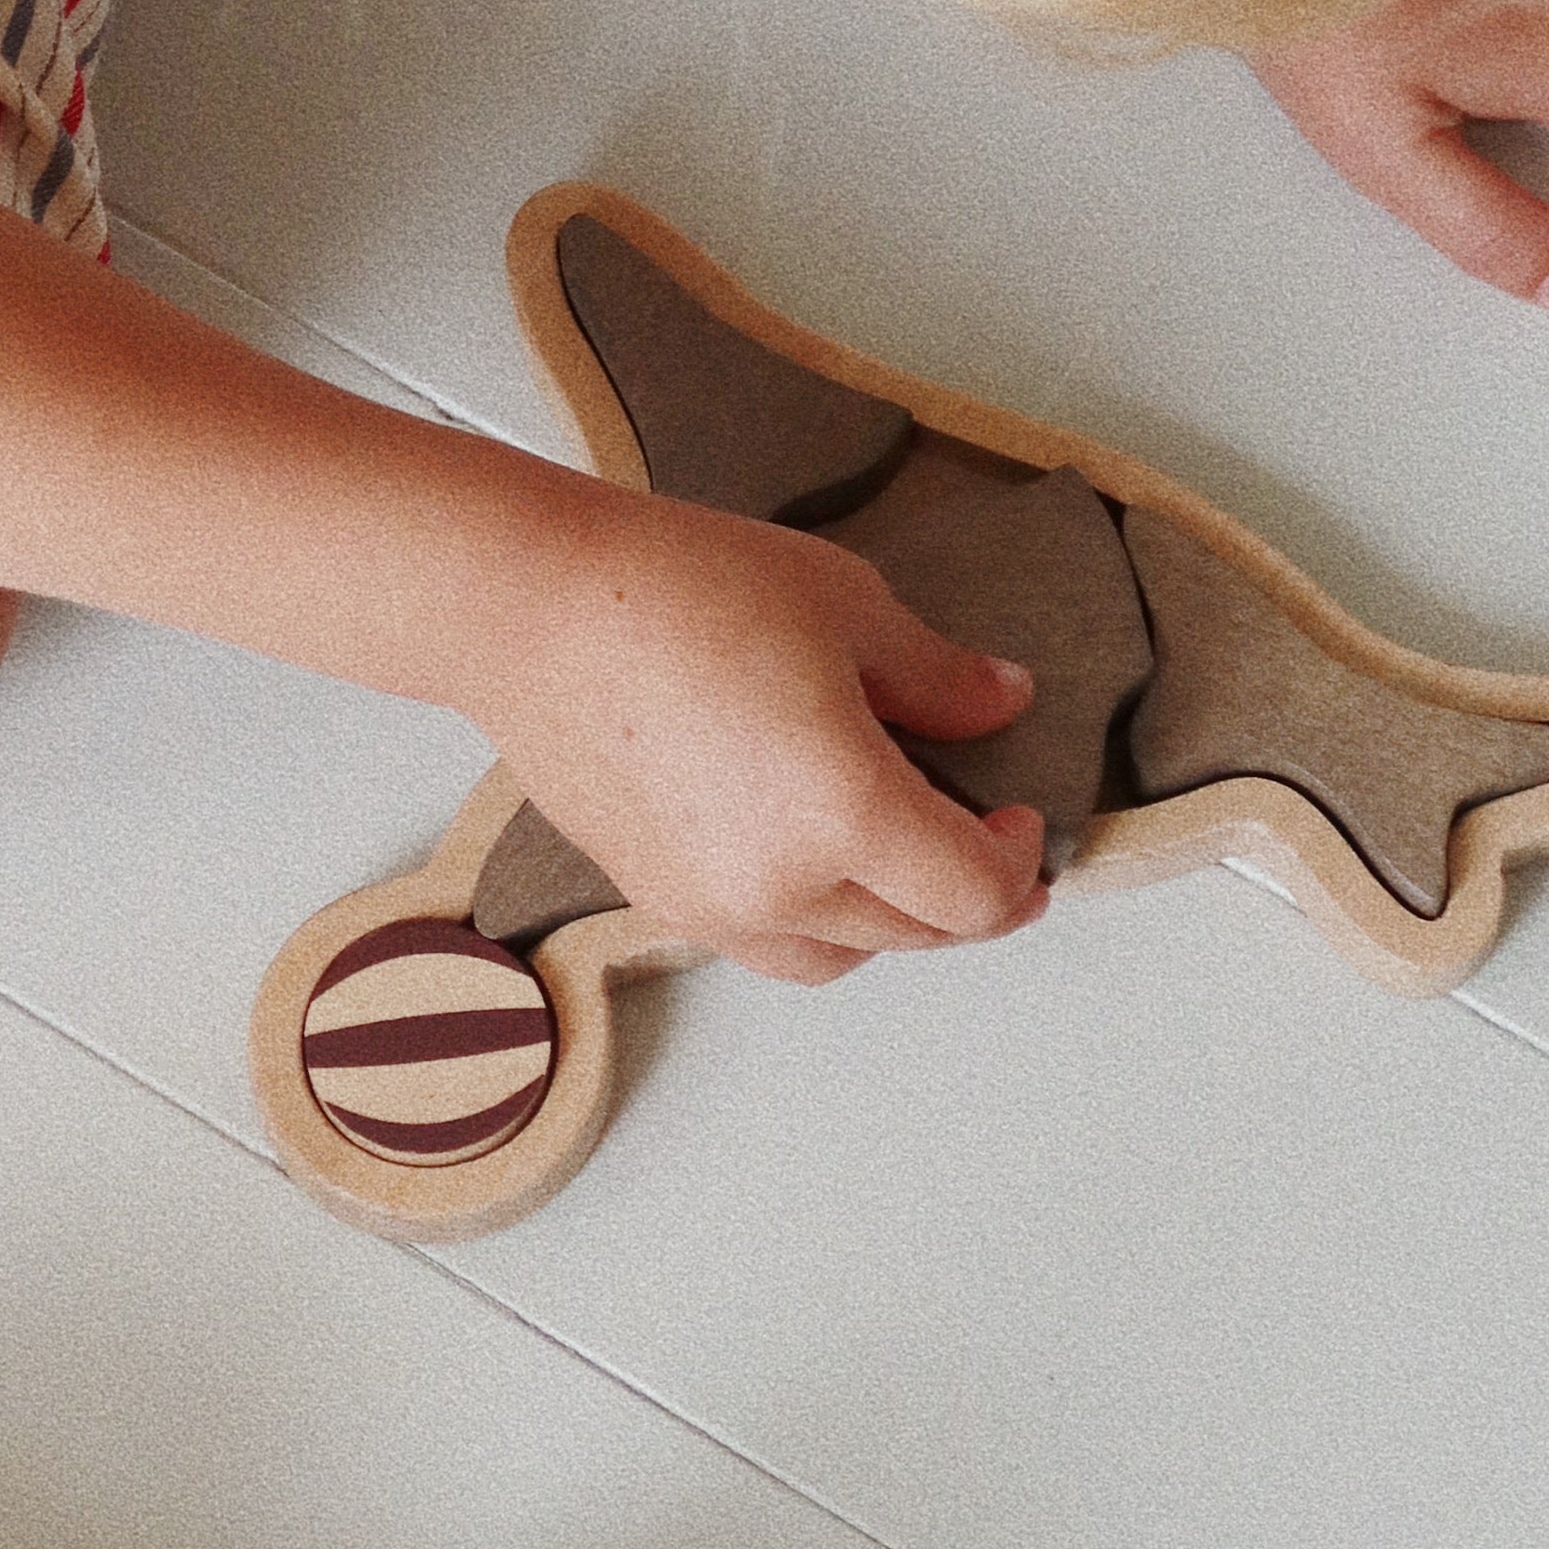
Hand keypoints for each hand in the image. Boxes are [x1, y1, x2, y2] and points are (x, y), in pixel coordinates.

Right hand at [471, 490, 1050, 983]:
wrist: (527, 608)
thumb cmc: (674, 590)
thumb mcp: (846, 608)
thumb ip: (939, 677)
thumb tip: (1001, 705)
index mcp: (845, 814)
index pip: (972, 893)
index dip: (1019, 864)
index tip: (1021, 817)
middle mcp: (779, 885)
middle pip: (914, 936)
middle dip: (966, 895)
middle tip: (986, 843)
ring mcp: (707, 903)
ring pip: (834, 958)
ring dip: (886, 923)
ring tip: (895, 861)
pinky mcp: (651, 895)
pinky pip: (756, 941)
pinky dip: (805, 917)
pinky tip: (803, 854)